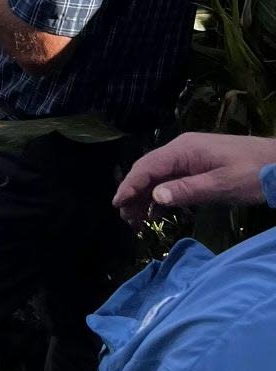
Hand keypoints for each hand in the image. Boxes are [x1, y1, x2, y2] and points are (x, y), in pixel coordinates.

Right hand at [113, 132, 275, 224]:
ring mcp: (188, 158)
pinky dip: (160, 195)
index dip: (130, 185)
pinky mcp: (196, 167)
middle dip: (133, 193)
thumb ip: (188, 190)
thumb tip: (155, 196)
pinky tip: (155, 212)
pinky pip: (170, 180)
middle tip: (125, 218)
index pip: (148, 166)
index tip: (117, 204)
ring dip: (144, 196)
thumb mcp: (222, 184)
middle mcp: (181, 150)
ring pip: (157, 176)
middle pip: (148, 170)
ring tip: (135, 220)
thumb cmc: (253, 172)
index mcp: (184, 150)